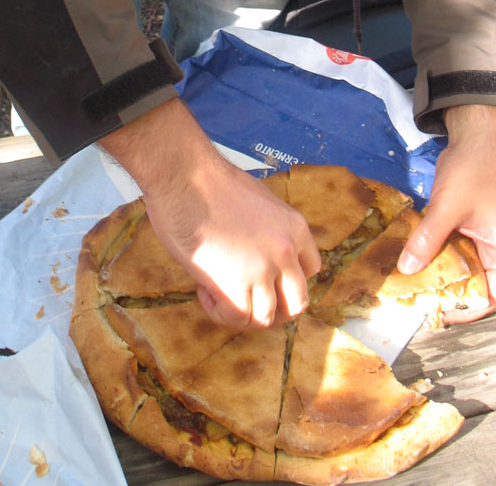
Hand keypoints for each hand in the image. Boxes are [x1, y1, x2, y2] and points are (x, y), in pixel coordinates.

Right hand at [99, 96, 320, 329]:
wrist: (185, 177)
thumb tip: (255, 253)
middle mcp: (286, 251)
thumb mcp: (257, 201)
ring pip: (267, 317)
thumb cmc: (209, 183)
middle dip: (273, 308)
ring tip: (217, 292)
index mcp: (294, 226)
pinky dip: (219, 313)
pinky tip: (204, 291)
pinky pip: (236, 319)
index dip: (286, 280)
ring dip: (243, 313)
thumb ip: (267, 231)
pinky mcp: (235, 287)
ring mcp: (263, 271)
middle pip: (297, 302)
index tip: (264, 278)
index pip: (310, 269)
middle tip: (247, 300)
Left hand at [397, 104, 495, 322]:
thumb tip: (406, 269)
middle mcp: (494, 248)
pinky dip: (434, 253)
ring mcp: (480, 236)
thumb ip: (428, 238)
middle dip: (449, 294)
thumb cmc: (472, 171)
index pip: (492, 296)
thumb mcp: (448, 206)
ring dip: (439, 273)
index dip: (469, 311)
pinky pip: (451, 247)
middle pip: (475, 284)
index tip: (441, 314)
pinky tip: (412, 256)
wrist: (474, 138)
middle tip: (418, 300)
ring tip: (410, 283)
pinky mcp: (465, 224)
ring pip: (460, 266)